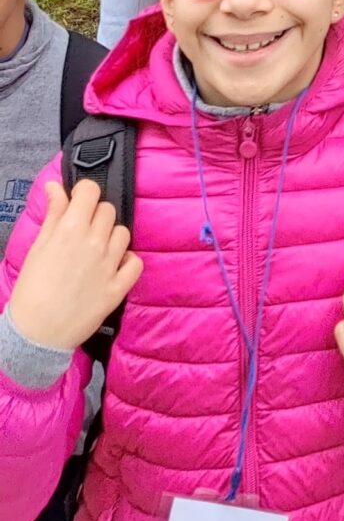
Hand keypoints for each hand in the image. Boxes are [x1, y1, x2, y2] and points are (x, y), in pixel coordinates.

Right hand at [8, 179, 141, 355]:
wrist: (36, 335)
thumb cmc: (31, 290)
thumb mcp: (38, 247)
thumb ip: (53, 214)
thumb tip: (56, 186)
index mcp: (71, 229)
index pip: (90, 191)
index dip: (83, 194)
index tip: (78, 204)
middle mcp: (94, 243)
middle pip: (108, 210)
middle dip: (96, 216)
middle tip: (82, 233)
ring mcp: (109, 266)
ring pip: (123, 233)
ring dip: (111, 237)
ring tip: (97, 251)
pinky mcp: (118, 288)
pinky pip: (135, 263)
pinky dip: (128, 261)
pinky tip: (114, 266)